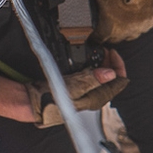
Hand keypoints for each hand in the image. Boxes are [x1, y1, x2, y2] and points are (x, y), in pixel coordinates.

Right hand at [0, 56, 122, 122]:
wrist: (33, 102)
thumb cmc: (50, 99)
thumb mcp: (72, 87)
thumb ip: (92, 79)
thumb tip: (111, 74)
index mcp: (97, 99)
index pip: (119, 82)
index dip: (119, 65)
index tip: (111, 52)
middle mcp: (94, 98)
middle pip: (112, 79)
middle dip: (111, 62)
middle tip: (104, 49)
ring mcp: (86, 94)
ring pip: (103, 77)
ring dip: (102, 64)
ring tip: (97, 52)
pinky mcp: (78, 90)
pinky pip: (92, 78)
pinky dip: (93, 68)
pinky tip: (86, 61)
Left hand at [92, 0, 152, 41]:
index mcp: (110, 28)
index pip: (98, 38)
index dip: (94, 34)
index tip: (94, 30)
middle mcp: (126, 31)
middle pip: (115, 37)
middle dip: (111, 30)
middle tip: (108, 20)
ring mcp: (140, 26)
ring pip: (130, 33)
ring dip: (125, 27)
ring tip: (122, 15)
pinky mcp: (152, 19)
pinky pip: (144, 24)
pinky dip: (138, 20)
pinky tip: (134, 11)